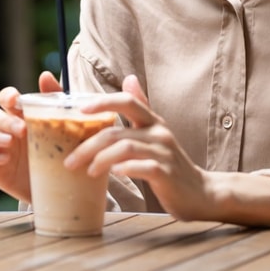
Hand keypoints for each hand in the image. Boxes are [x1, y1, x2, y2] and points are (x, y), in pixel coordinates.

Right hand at [0, 71, 62, 202]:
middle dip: (2, 120)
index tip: (16, 100)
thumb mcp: (62, 126)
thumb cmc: (59, 150)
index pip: (4, 98)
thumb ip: (54, 99)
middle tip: (22, 130)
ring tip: (9, 143)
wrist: (60, 185)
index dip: (6, 96)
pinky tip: (5, 159)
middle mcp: (2, 129)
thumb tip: (44, 75)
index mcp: (17, 115)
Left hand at [65, 74, 212, 221]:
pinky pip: (143, 167)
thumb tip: (129, 78)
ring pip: (126, 148)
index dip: (103, 102)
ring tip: (87, 171)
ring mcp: (164, 153)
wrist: (199, 192)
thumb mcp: (154, 131)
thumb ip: (141, 107)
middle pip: (117, 131)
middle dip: (89, 144)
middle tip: (70, 159)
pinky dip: (125, 169)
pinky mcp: (167, 174)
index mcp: (152, 121)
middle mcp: (159, 133)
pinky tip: (112, 175)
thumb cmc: (169, 162)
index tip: (80, 110)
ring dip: (101, 159)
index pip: (127, 102)